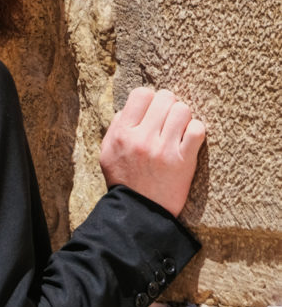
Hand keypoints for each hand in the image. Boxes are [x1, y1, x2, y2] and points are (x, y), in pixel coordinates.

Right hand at [99, 87, 205, 217]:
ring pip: (183, 110)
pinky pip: (197, 130)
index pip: (141, 94)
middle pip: (165, 98)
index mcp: (122, 133)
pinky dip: (195, 131)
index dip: (150, 99)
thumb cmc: (123, 179)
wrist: (138, 212)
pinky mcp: (183, 161)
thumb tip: (131, 107)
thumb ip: (117, 126)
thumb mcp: (108, 152)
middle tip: (168, 120)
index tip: (152, 111)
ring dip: (183, 118)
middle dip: (168, 106)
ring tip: (178, 129)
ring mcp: (163, 149)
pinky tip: (188, 140)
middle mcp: (142, 138)